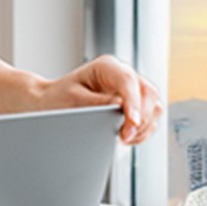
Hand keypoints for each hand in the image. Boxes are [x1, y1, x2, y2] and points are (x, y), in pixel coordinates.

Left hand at [39, 55, 164, 145]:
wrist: (53, 104)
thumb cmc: (59, 99)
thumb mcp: (73, 101)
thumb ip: (98, 104)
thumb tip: (120, 109)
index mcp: (106, 67)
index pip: (127, 81)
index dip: (133, 104)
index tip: (131, 124)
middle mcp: (122, 75)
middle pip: (148, 93)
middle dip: (140, 118)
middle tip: (123, 137)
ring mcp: (131, 90)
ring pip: (154, 106)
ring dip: (143, 126)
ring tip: (122, 137)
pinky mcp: (135, 105)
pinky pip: (150, 118)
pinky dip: (142, 131)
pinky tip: (126, 137)